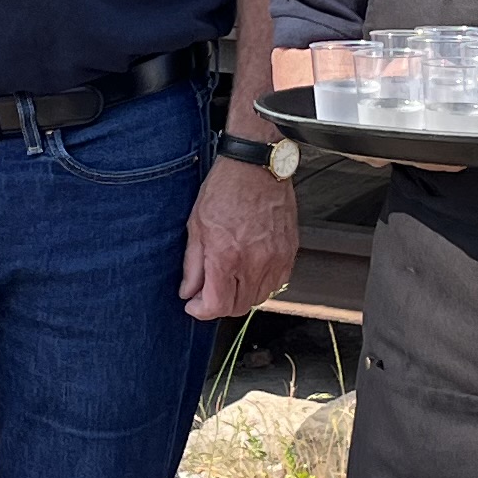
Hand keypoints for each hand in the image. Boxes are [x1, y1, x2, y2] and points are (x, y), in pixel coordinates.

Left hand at [182, 154, 300, 322]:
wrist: (256, 166)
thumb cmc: (226, 188)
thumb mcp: (196, 225)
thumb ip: (193, 265)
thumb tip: (188, 291)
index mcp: (226, 257)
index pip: (217, 306)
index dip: (201, 311)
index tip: (194, 304)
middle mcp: (254, 262)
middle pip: (238, 308)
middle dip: (219, 306)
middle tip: (207, 293)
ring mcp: (275, 259)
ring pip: (258, 298)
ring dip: (240, 296)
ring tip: (228, 280)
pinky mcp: (289, 252)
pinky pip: (277, 284)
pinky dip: (261, 285)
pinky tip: (249, 270)